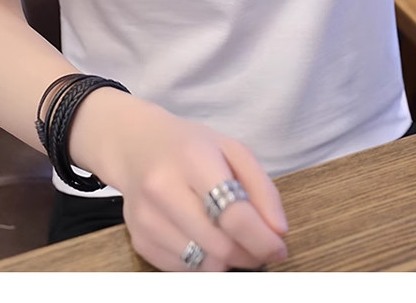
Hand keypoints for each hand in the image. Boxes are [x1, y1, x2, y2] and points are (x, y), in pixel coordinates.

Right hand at [81, 94, 288, 271]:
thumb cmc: (190, 146)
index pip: (233, 214)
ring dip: (228, 261)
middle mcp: (163, 189)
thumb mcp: (233, 150)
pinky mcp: (139, 240)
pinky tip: (206, 239)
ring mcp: (147, 218)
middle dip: (250, 254)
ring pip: (203, 265)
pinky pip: (183, 270)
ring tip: (233, 239)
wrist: (136, 145)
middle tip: (260, 246)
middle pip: (220, 246)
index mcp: (193, 159)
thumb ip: (262, 188)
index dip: (262, 239)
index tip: (278, 247)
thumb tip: (278, 232)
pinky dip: (204, 262)